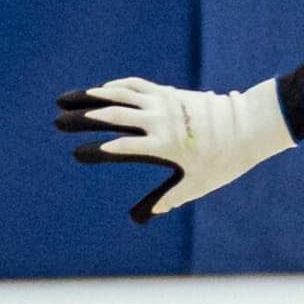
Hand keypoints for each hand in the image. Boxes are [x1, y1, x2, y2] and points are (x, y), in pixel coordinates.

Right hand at [55, 78, 295, 222]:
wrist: (247, 125)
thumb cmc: (224, 160)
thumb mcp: (196, 184)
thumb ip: (168, 198)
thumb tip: (145, 216)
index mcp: (163, 146)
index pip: (121, 148)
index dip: (97, 151)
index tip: (76, 154)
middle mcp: (159, 120)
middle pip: (112, 117)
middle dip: (81, 120)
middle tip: (56, 123)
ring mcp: (163, 103)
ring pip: (118, 96)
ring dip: (90, 98)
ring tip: (64, 101)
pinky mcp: (168, 92)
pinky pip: (136, 86)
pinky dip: (115, 88)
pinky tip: (100, 92)